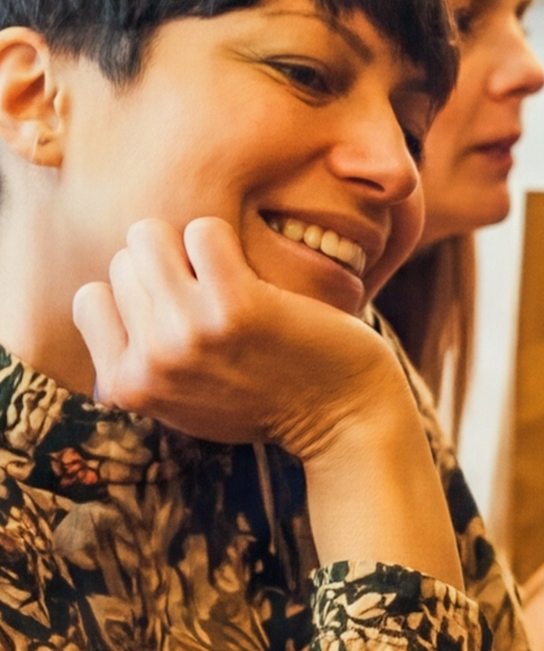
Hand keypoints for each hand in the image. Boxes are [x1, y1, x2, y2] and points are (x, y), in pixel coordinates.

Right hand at [69, 219, 416, 458]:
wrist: (346, 420)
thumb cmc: (267, 399)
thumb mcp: (180, 400)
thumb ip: (139, 362)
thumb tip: (103, 297)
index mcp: (127, 385)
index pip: (90, 298)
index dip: (136, 293)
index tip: (178, 308)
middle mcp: (150, 361)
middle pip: (123, 262)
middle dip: (166, 266)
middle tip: (212, 291)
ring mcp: (188, 332)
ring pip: (150, 236)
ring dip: (188, 243)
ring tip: (226, 274)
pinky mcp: (236, 305)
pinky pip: (203, 230)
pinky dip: (224, 237)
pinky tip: (251, 267)